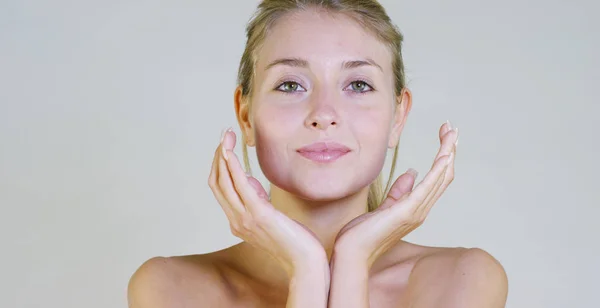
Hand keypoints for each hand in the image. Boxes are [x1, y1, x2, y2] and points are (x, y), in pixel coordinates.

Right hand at [208, 128, 326, 276]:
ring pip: (224, 182)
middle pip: (217, 183)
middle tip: (224, 136)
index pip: (219, 190)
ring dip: (223, 156)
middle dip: (218, 156)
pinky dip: (233, 168)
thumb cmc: (294, 242)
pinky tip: (231, 153)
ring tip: (227, 137)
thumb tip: (250, 182)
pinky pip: (240, 186)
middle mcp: (236, 221)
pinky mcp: (258, 215)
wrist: (304, 263)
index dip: (219, 166)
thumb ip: (258, 202)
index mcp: (237, 222)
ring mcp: (245, 219)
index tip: (225, 147)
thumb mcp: (271, 219)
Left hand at [333, 122, 457, 267]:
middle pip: (443, 175)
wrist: (352, 253)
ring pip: (440, 178)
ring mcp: (416, 211)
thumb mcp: (383, 207)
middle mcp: (421, 210)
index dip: (443, 156)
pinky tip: (445, 156)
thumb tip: (412, 172)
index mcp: (416, 207)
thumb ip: (399, 191)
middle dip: (449, 149)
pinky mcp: (406, 212)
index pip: (436, 178)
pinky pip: (427, 188)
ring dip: (447, 154)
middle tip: (452, 128)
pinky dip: (438, 171)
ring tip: (451, 134)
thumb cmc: (363, 234)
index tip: (445, 136)